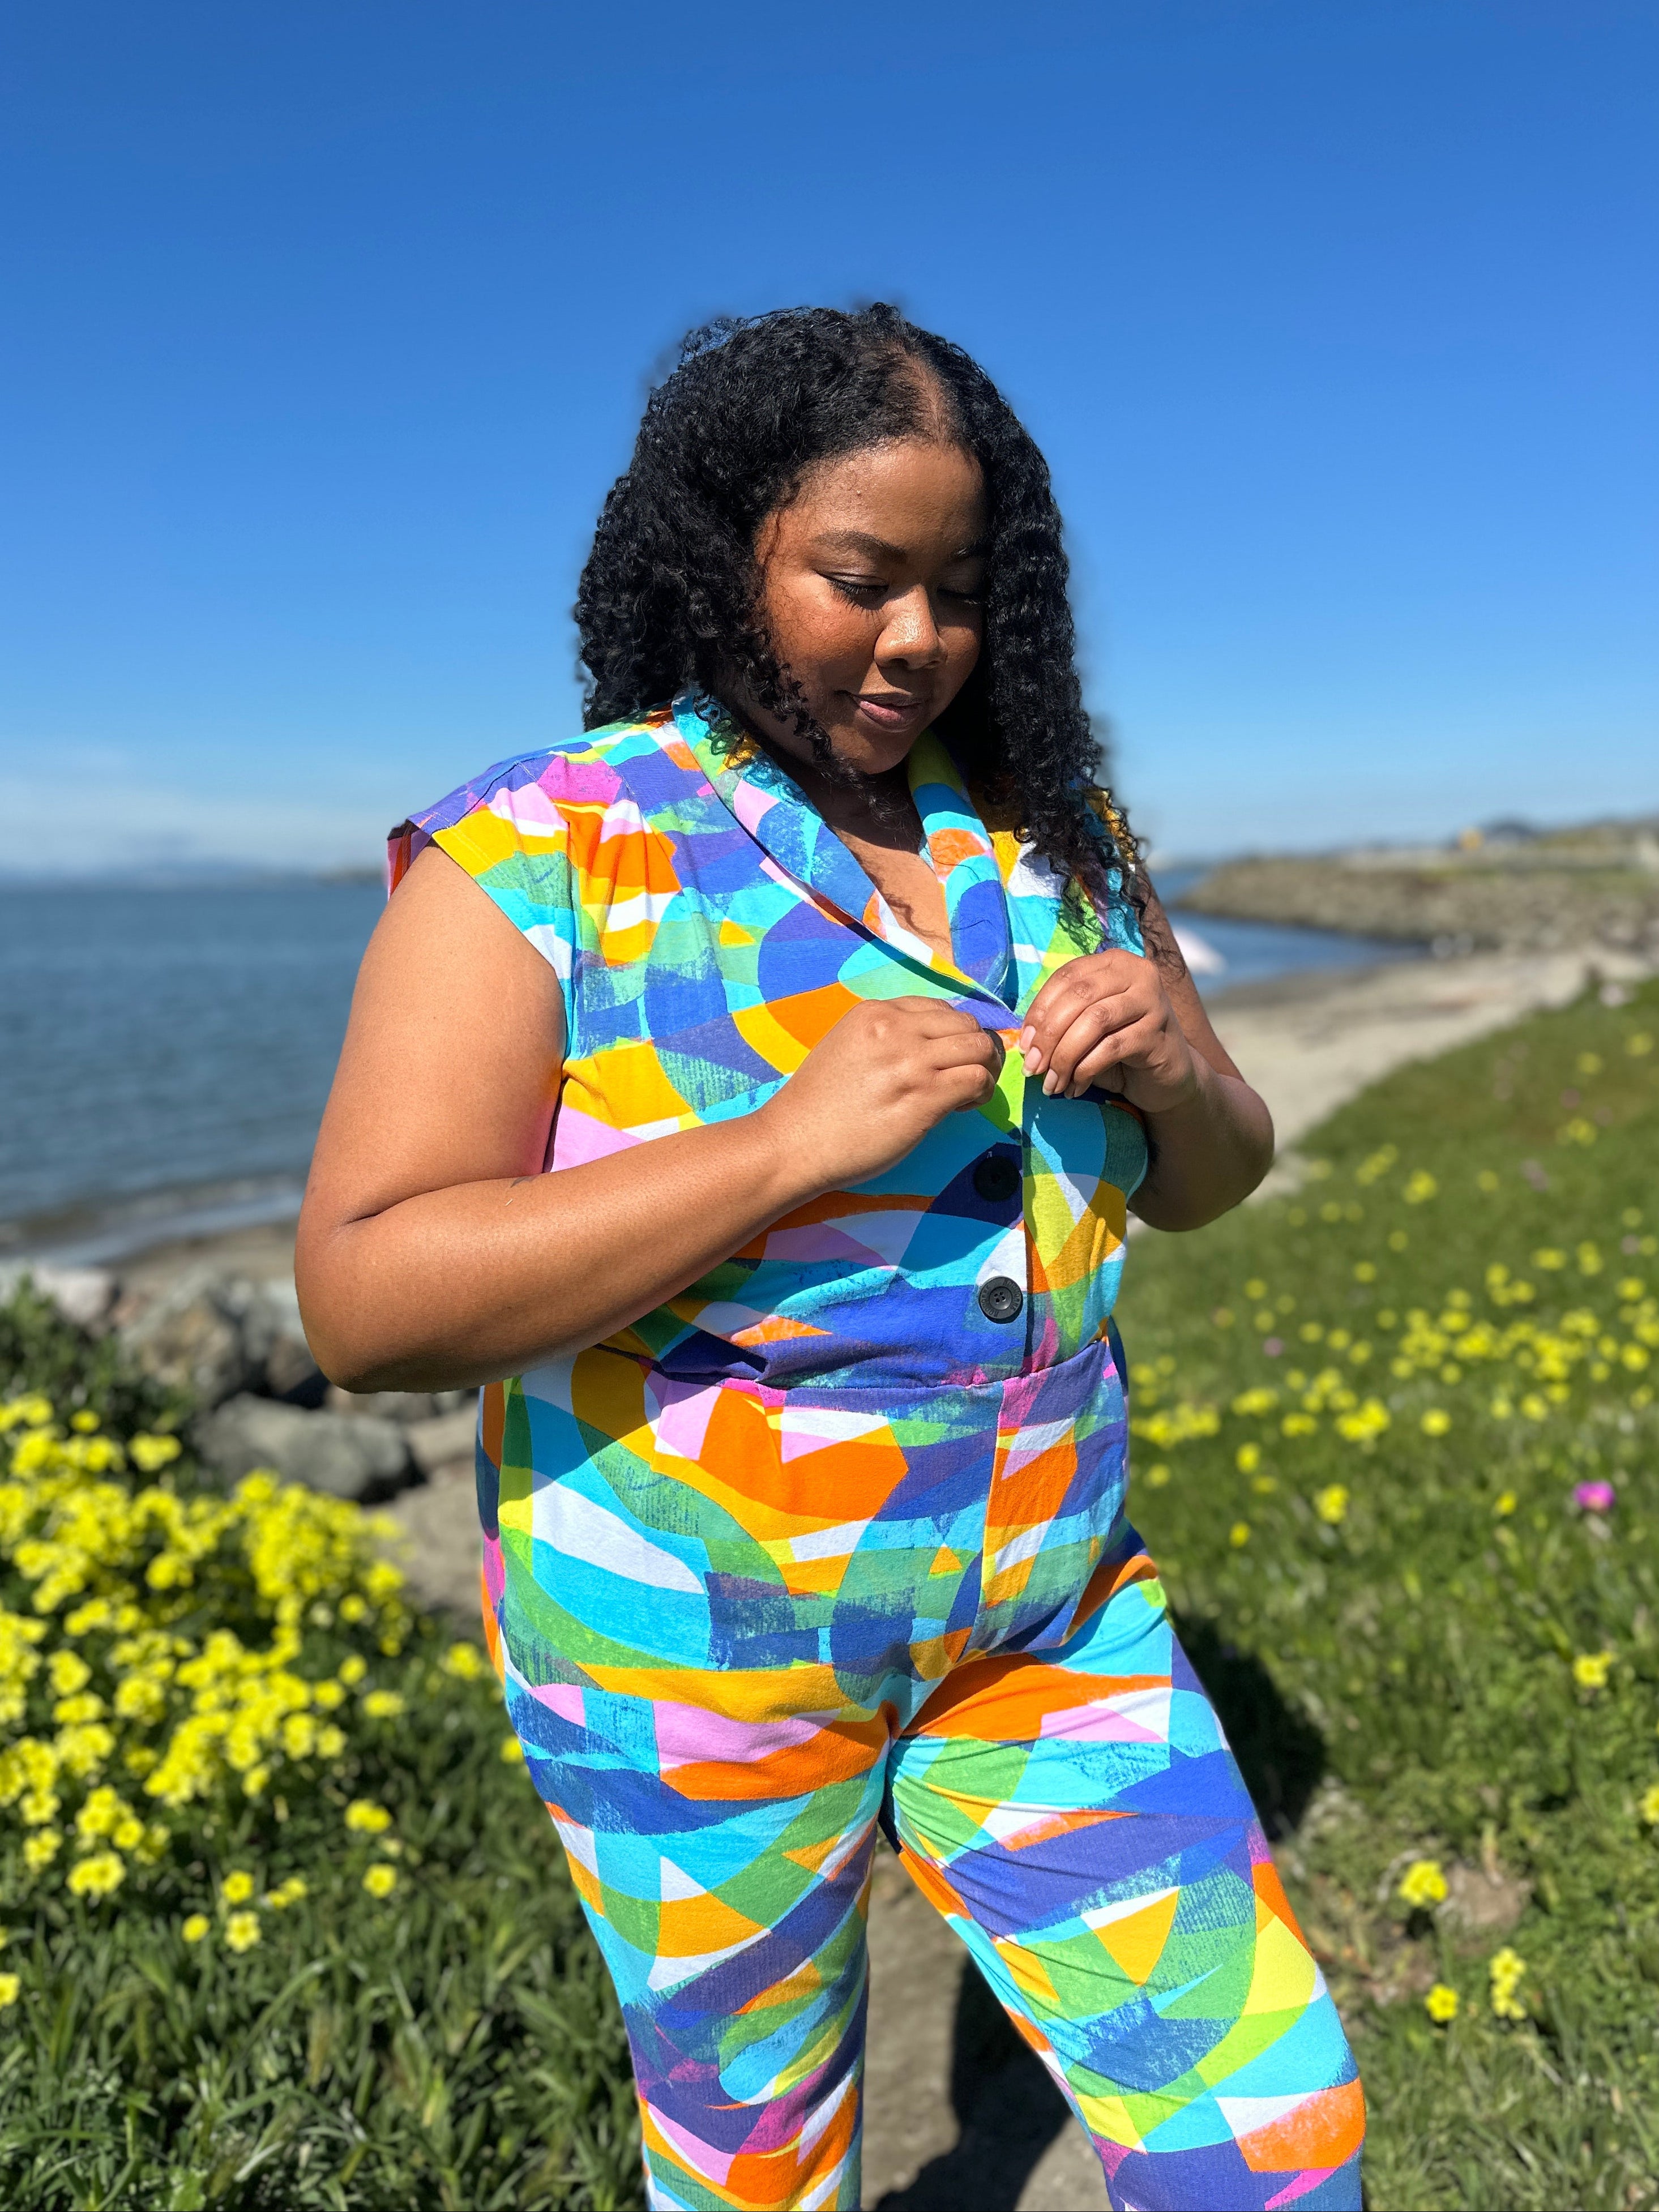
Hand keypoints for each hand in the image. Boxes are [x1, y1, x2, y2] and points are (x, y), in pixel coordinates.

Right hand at [758, 997, 1004, 1192]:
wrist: (794, 1142)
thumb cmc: (816, 1105)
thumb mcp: (846, 1047)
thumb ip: (885, 1039)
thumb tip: (927, 1050)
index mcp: (874, 1013)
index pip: (938, 1008)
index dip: (951, 1034)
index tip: (945, 1059)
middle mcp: (895, 1029)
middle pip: (966, 1024)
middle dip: (977, 1048)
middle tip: (970, 1076)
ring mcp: (911, 1061)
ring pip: (979, 1047)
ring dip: (985, 1069)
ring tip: (971, 1092)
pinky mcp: (924, 1096)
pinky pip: (976, 1079)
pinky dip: (981, 1091)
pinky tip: (964, 1107)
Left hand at [1019, 950, 1197, 1112]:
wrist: (1168, 1078)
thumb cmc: (1120, 1049)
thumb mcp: (1087, 1028)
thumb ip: (1062, 1022)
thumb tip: (1026, 1042)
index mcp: (1114, 962)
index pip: (1066, 977)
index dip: (1039, 1010)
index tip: (1024, 1045)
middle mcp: (1137, 973)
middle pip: (1078, 996)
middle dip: (1048, 1036)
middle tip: (1033, 1068)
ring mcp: (1152, 1001)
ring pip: (1094, 1021)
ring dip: (1064, 1056)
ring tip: (1052, 1083)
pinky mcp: (1158, 1032)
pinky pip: (1111, 1048)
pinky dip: (1085, 1070)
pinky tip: (1076, 1087)